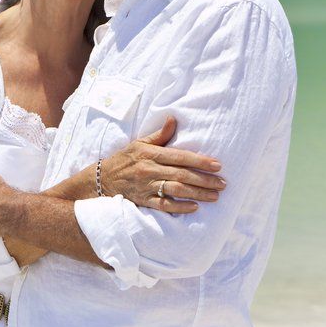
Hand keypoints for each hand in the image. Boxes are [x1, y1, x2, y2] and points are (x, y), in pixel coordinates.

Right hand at [101, 116, 225, 213]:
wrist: (102, 179)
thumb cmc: (125, 159)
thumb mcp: (139, 143)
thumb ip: (159, 135)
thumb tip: (174, 119)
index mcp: (150, 154)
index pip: (180, 157)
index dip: (200, 161)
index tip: (217, 165)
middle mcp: (149, 170)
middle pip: (182, 175)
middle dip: (205, 180)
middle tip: (223, 183)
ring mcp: (146, 186)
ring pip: (176, 190)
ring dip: (197, 194)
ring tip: (214, 196)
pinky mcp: (143, 200)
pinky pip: (164, 205)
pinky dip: (179, 207)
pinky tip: (194, 207)